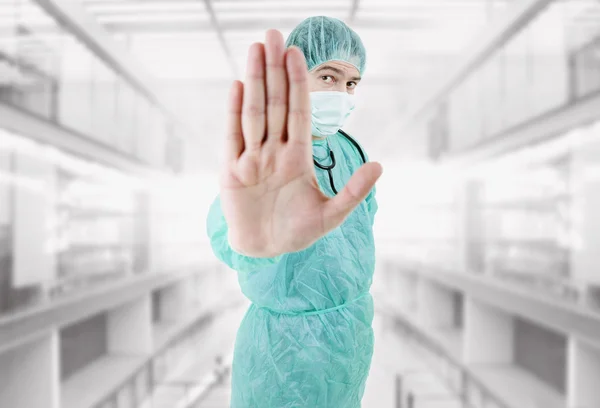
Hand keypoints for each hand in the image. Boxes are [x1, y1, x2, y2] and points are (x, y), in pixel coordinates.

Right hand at [220, 30, 382, 257]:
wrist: (266, 251)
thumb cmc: (297, 232)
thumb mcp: (331, 215)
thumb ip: (353, 192)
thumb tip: (379, 166)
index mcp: (298, 156)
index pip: (298, 112)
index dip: (297, 84)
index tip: (298, 54)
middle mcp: (274, 150)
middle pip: (274, 103)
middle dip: (274, 70)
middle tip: (273, 35)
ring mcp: (252, 158)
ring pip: (253, 112)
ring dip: (255, 81)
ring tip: (256, 49)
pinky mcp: (231, 170)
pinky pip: (232, 136)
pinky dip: (233, 111)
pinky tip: (237, 85)